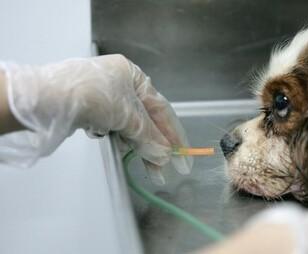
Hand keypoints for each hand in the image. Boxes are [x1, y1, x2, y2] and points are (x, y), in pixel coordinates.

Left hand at [1, 54, 191, 175]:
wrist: (45, 98)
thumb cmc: (91, 95)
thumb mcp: (127, 115)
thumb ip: (149, 136)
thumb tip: (165, 155)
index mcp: (134, 76)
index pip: (162, 109)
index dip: (175, 135)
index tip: (184, 157)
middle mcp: (121, 84)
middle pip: (147, 120)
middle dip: (157, 146)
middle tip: (164, 171)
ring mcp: (104, 97)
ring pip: (130, 127)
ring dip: (139, 146)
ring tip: (146, 167)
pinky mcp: (90, 110)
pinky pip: (113, 128)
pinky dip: (119, 139)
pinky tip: (119, 149)